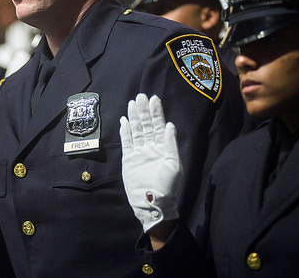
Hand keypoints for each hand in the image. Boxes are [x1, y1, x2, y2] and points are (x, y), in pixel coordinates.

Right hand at [120, 94, 181, 231]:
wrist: (152, 203)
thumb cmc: (167, 186)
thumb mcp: (174, 165)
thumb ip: (171, 144)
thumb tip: (169, 125)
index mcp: (163, 147)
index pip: (158, 126)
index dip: (156, 113)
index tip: (153, 99)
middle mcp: (151, 147)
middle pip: (146, 125)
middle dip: (143, 111)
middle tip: (140, 96)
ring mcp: (139, 152)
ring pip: (136, 131)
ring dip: (134, 117)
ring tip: (132, 104)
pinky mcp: (129, 159)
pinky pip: (127, 142)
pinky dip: (125, 132)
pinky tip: (124, 121)